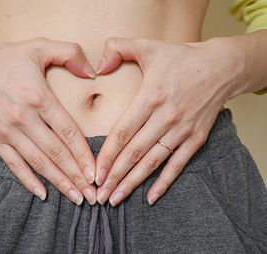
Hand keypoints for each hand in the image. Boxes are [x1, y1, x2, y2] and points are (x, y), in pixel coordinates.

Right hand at [0, 21, 97, 204]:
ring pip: (38, 163)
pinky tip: (42, 194)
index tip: (96, 172)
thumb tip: (93, 74)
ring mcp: (7, 131)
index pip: (67, 132)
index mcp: (38, 97)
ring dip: (58, 182)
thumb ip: (71, 53)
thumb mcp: (40, 46)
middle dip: (75, 175)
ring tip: (75, 198)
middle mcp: (22, 118)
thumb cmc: (7, 58)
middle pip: (55, 152)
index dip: (83, 154)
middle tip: (92, 194)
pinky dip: (28, 181)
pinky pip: (14, 165)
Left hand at [94, 37, 244, 205]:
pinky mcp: (197, 138)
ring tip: (116, 199)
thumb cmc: (183, 58)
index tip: (94, 173)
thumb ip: (119, 48)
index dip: (106, 155)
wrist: (223, 66)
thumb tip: (97, 66)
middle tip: (99, 195)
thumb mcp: (150, 46)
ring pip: (152, 162)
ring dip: (133, 183)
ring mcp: (182, 130)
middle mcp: (166, 117)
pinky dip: (165, 182)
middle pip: (134, 153)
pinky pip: (178, 164)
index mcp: (151, 97)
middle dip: (114, 176)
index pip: (122, 133)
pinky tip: (151, 198)